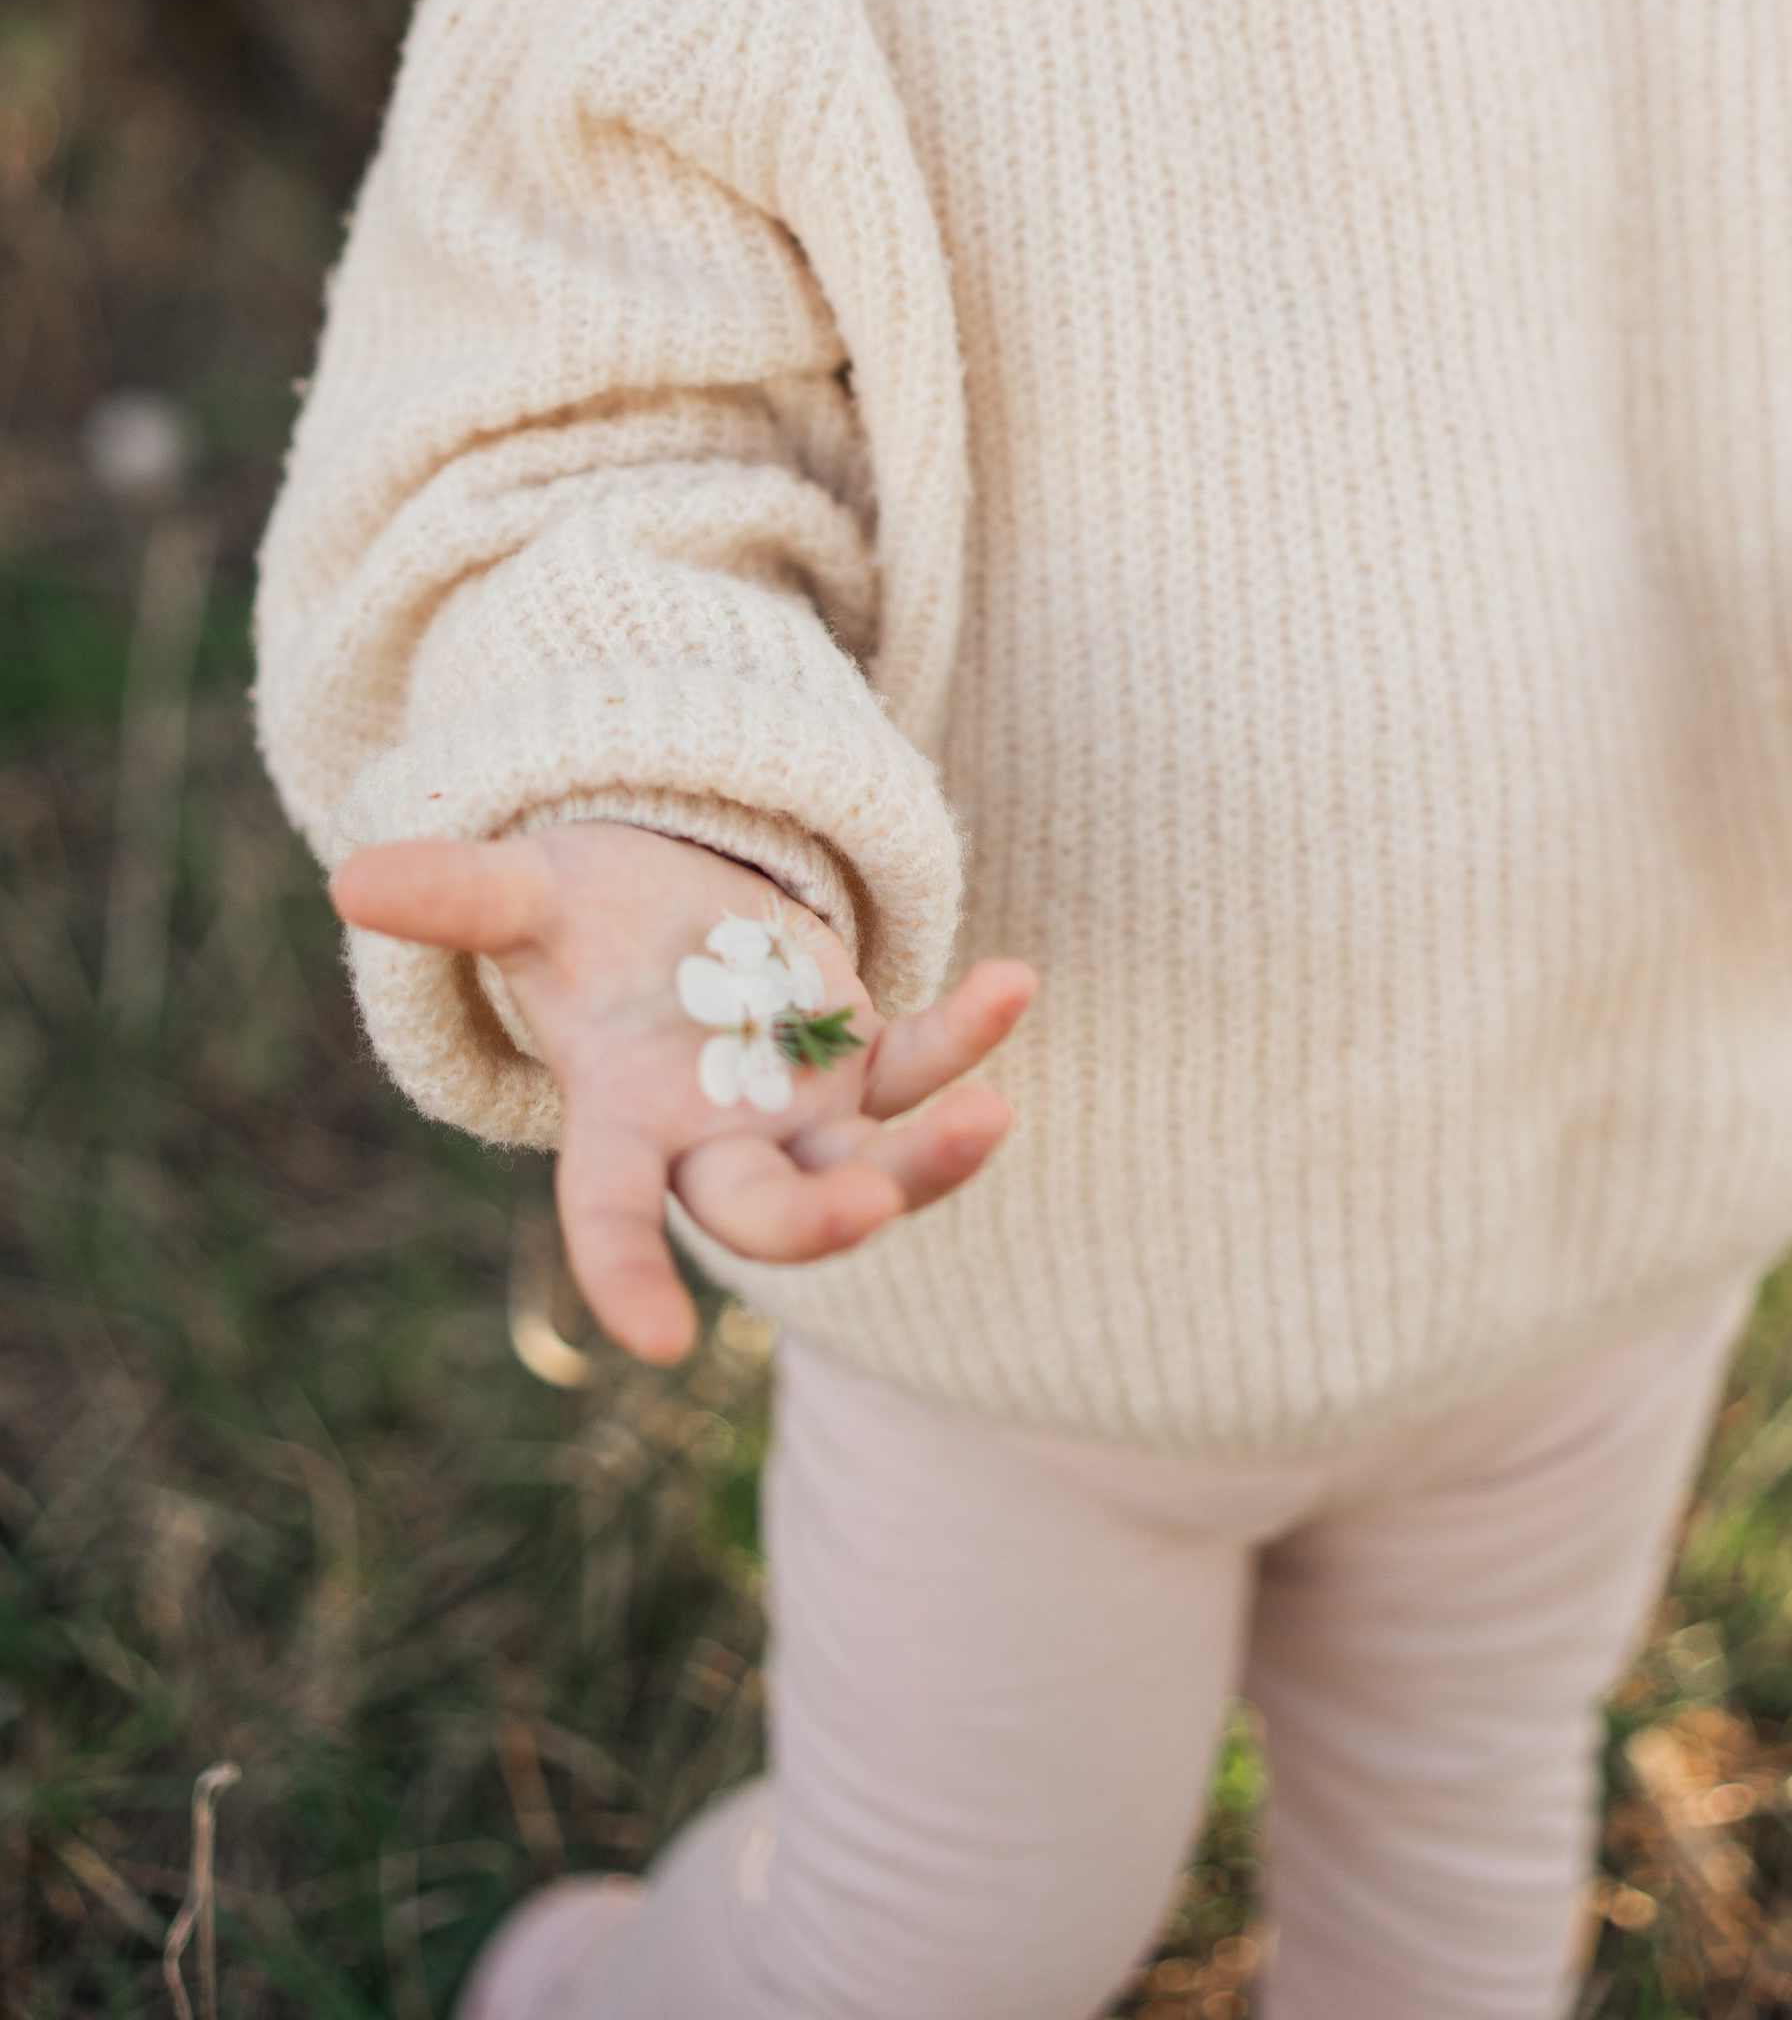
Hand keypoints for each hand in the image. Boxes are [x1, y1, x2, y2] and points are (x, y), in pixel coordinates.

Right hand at [331, 822, 1035, 1361]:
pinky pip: (925, 1066)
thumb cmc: (584, 916)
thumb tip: (350, 874)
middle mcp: (715, 1140)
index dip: (622, 1275)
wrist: (666, 902)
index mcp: (620, 1118)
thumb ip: (460, 896)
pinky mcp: (863, 1062)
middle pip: (765, 1214)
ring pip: (868, 1164)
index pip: (607, 1213)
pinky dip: (971, 1038)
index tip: (657, 1340)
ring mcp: (800, 1111)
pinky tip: (1018, 984)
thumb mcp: (527, 894)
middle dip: (816, 1221)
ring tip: (996, 1117)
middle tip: (865, 1209)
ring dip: (931, 1159)